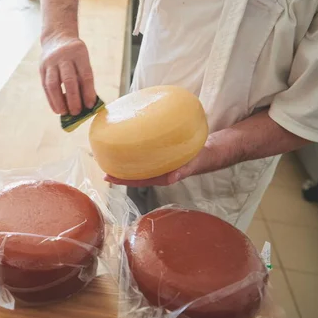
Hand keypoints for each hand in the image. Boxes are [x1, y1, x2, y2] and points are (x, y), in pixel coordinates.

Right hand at [40, 35, 95, 115]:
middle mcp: (64, 56)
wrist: (57, 38)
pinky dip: (51, 100)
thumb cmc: (75, 55)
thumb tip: (87, 103)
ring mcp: (51, 62)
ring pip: (53, 84)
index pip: (85, 75)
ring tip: (65, 113)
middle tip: (77, 112)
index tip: (90, 106)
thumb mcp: (83, 60)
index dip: (88, 92)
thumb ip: (84, 79)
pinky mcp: (42, 68)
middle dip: (73, 99)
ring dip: (59, 101)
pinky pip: (45, 86)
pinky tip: (57, 109)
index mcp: (79, 53)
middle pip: (69, 80)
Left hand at [104, 136, 226, 186]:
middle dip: (118, 168)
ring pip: (139, 161)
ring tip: (110, 149)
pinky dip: (137, 145)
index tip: (107, 176)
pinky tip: (130, 137)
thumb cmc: (207, 157)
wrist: (217, 148)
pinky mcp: (163, 150)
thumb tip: (172, 178)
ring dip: (125, 157)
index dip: (122, 179)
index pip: (139, 180)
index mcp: (164, 176)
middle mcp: (159, 169)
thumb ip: (185, 170)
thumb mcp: (196, 163)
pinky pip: (147, 149)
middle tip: (101, 161)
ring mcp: (161, 160)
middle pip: (134, 171)